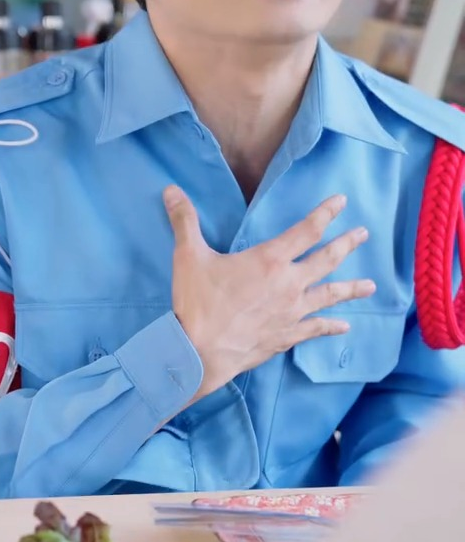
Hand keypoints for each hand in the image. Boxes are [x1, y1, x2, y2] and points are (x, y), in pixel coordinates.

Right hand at [163, 187, 374, 402]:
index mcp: (269, 259)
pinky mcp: (287, 336)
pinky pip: (315, 329)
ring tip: (371, 285)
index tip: (341, 201)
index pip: (306, 230)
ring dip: (351, 288)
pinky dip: (331, 327)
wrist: (200, 351)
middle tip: (364, 234)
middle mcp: (289, 283)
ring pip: (329, 295)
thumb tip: (171, 190)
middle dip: (347, 244)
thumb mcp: (188, 256)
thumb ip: (184, 221)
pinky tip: (344, 327)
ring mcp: (292, 312)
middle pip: (327, 259)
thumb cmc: (197, 303)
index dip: (326, 213)